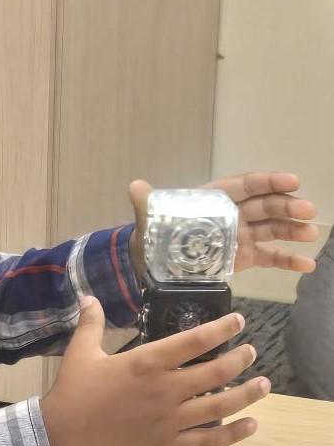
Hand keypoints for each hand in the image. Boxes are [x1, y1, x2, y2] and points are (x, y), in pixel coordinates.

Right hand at [42, 299, 268, 445]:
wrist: (61, 439)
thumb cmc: (72, 393)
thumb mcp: (80, 353)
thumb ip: (90, 323)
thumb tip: (88, 296)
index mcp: (147, 362)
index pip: (195, 341)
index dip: (221, 329)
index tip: (238, 322)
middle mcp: (166, 389)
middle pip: (216, 372)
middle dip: (240, 359)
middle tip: (251, 352)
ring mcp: (170, 420)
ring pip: (221, 405)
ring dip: (247, 394)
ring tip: (264, 384)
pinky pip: (209, 440)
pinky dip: (234, 433)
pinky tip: (252, 425)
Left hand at [127, 172, 317, 281]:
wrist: (153, 262)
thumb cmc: (154, 233)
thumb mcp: (149, 217)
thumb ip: (146, 202)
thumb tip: (136, 187)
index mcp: (216, 198)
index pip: (245, 185)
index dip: (268, 182)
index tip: (291, 181)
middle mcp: (234, 214)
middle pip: (265, 206)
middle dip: (287, 207)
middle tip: (307, 211)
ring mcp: (242, 235)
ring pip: (273, 229)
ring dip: (293, 230)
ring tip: (310, 233)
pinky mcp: (246, 257)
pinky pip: (270, 256)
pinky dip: (288, 260)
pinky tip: (307, 264)